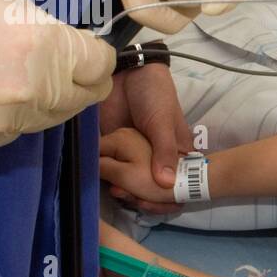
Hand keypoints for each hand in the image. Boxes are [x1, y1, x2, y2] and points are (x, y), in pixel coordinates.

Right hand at [0, 0, 113, 153]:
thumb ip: (39, 23)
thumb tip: (58, 41)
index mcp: (42, 48)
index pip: (100, 65)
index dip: (96, 57)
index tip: (87, 53)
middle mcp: (32, 92)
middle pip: (83, 99)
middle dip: (79, 83)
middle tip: (62, 69)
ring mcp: (4, 125)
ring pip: (48, 120)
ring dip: (43, 102)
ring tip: (14, 79)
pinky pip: (10, 134)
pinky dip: (7, 119)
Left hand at [100, 62, 194, 199]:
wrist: (128, 70)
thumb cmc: (155, 95)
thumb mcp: (162, 122)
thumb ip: (164, 152)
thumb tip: (166, 185)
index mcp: (174, 153)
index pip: (175, 183)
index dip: (167, 198)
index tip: (158, 205)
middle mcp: (152, 157)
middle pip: (149, 186)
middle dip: (141, 197)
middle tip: (132, 198)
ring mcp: (129, 153)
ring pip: (126, 180)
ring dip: (122, 189)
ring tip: (117, 193)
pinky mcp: (108, 146)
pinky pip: (105, 166)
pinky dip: (102, 176)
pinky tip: (100, 184)